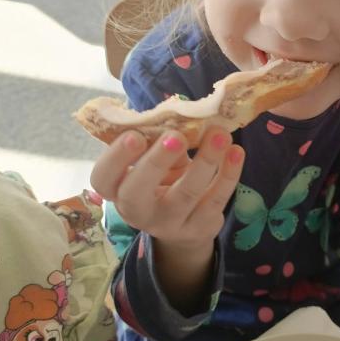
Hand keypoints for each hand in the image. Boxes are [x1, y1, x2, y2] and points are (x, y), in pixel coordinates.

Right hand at [91, 127, 244, 310]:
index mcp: (118, 190)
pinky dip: (228, 174)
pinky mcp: (200, 227)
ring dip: (205, 161)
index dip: (115, 158)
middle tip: (176, 136)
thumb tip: (177, 113)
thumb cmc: (162, 180)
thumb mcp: (151, 162)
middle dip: (156, 162)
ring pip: (186, 194)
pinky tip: (236, 151)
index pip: (103, 179)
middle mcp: (138, 211)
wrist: (185, 224)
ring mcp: (170, 223)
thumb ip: (156, 142)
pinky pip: (216, 200)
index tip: (134, 135)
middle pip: (138, 193)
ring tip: (220, 134)